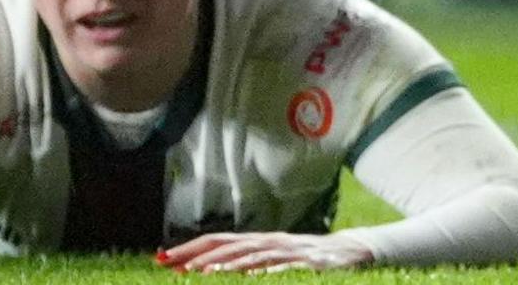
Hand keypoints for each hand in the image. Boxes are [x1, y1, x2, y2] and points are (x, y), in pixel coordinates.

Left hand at [156, 232, 374, 272]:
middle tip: (170, 265)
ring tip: (202, 274)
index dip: (191, 248)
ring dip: (227, 265)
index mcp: (261, 240)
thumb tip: (208, 271)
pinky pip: (286, 267)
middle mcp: (272, 241)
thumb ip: (247, 263)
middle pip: (230, 245)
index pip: (219, 240)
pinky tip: (253, 276)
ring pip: (253, 255)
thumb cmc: (310, 259)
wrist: (355, 252)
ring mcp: (292, 251)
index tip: (161, 258)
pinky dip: (268, 271)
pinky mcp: (311, 263)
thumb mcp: (276, 259)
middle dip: (198, 255)